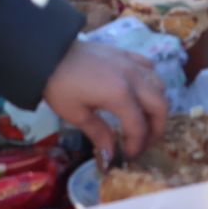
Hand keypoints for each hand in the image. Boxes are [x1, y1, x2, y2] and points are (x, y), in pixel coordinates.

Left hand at [40, 40, 168, 163]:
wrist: (47, 52)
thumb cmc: (59, 85)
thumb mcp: (75, 114)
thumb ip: (98, 133)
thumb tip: (111, 154)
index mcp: (119, 95)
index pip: (138, 127)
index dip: (137, 145)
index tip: (127, 156)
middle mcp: (132, 78)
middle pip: (160, 106)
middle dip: (157, 129)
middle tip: (143, 142)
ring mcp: (131, 63)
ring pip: (159, 86)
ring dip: (156, 106)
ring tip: (143, 119)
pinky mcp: (125, 53)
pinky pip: (149, 67)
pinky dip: (151, 81)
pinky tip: (139, 91)